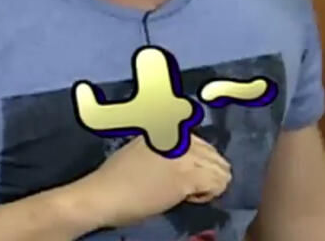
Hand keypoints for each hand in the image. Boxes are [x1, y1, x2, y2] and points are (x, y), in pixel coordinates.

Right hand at [77, 135, 231, 228]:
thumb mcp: (143, 150)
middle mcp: (180, 136)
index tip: (181, 175)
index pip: (204, 144)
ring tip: (188, 192)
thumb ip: (166, 148)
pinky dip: (208, 194)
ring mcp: (185, 155)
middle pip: (215, 155)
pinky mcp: (187, 176)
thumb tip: (185, 160)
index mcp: (169, 127)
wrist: (103, 194)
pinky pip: (217, 184)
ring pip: (221, 170)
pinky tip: (189, 197)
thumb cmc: (116, 178)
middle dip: (206, 173)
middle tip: (186, 187)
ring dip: (208, 184)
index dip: (197, 163)